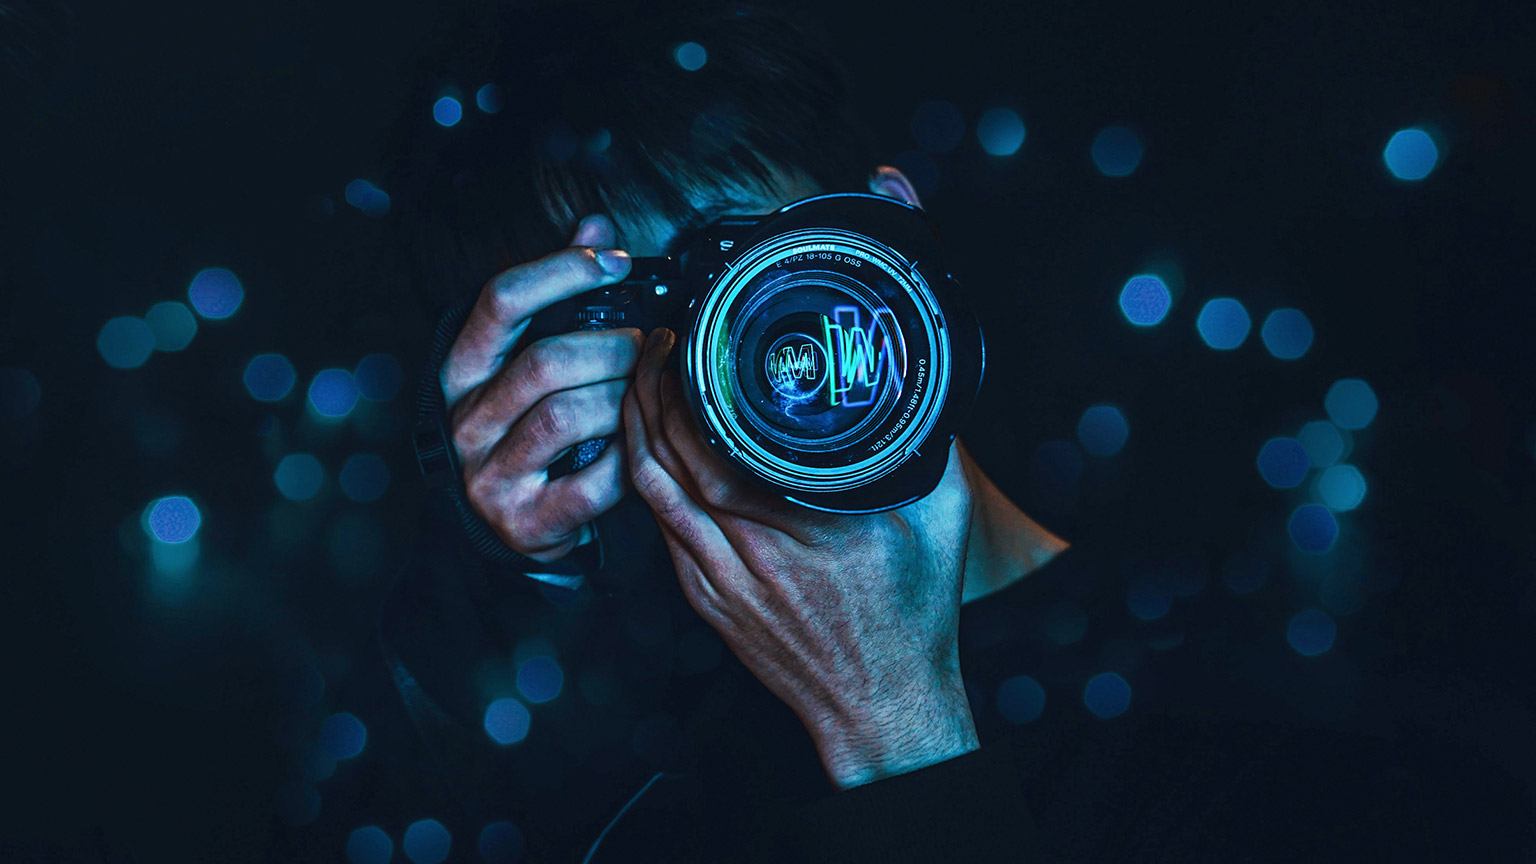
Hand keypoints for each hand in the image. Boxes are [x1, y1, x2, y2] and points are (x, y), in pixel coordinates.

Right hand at [441, 215, 642, 561]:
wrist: (519, 523)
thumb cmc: (532, 429)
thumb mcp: (532, 359)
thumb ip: (561, 293)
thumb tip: (596, 225)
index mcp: (462, 369)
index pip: (501, 300)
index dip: (563, 270)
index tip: (617, 263)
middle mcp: (464, 420)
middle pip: (545, 361)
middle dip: (613, 348)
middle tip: (650, 346)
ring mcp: (489, 474)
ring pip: (568, 416)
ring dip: (623, 398)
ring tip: (647, 392)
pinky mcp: (525, 521)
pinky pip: (593, 481)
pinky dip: (627, 459)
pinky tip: (639, 445)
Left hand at [622, 328, 979, 788]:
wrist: (880, 703)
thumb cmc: (910, 622)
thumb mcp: (942, 522)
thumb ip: (930, 451)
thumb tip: (924, 392)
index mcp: (808, 525)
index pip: (719, 443)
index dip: (687, 388)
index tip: (691, 344)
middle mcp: (754, 551)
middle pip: (671, 457)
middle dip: (650, 392)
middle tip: (655, 349)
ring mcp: (720, 578)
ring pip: (652, 490)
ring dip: (636, 431)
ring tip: (638, 385)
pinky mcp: (705, 598)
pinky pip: (660, 527)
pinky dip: (646, 480)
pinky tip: (647, 451)